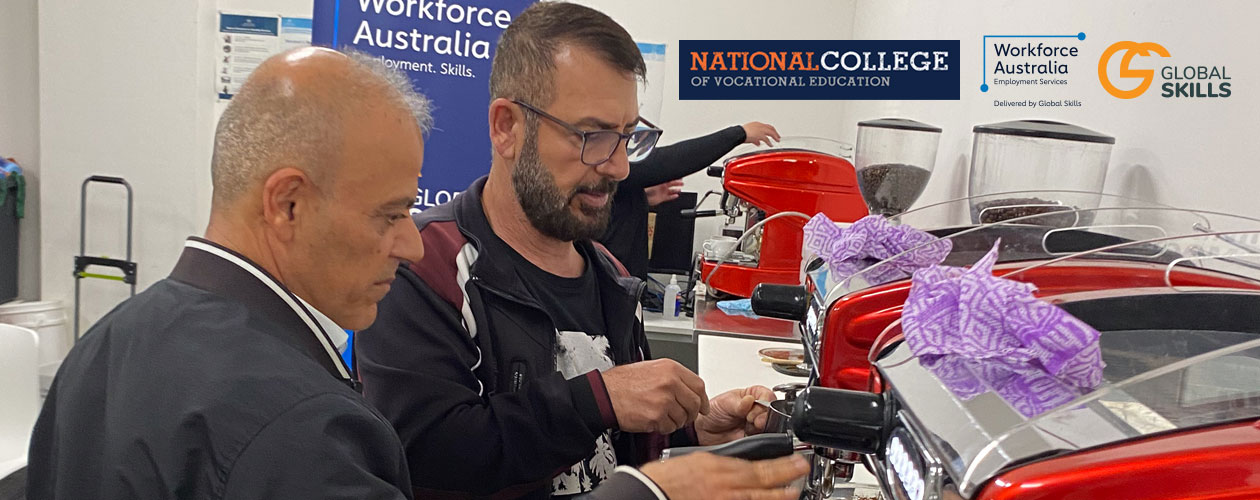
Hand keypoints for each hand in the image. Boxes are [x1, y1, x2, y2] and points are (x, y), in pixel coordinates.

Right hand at [602, 359, 709, 433]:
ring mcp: (664, 400)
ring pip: (683, 418)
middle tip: (683, 416)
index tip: (702, 406)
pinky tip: (653, 420)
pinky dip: (663, 427)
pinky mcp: (656, 416)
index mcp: (670, 369)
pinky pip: (669, 427)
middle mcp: (670, 383)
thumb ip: (673, 377)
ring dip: (675, 422)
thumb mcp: (651, 369)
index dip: (702, 399)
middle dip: (691, 414)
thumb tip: (688, 389)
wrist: (605, 394)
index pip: (699, 385)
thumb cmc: (622, 382)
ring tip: (661, 416)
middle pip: (695, 404)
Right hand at [639, 452, 806, 499]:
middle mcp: (725, 487)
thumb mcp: (698, 460)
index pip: (758, 467)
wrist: (650, 492)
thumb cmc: (667, 478)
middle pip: (762, 483)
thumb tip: (738, 464)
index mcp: (720, 469)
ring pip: (757, 499)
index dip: (781, 466)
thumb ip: (720, 462)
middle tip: (803, 473)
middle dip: (786, 479)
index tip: (796, 462)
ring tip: (792, 494)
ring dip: (776, 496)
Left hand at [645, 179, 684, 206]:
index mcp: (660, 180)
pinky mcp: (662, 198)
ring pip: (671, 191)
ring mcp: (662, 192)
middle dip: (677, 183)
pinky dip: (673, 197)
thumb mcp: (657, 181)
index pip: (669, 178)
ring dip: (676, 190)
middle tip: (682, 182)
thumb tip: (670, 173)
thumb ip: (664, 178)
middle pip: (671, 184)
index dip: (674, 177)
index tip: (679, 177)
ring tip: (680, 189)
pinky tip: (676, 196)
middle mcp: (661, 186)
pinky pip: (669, 197)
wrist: (644, 197)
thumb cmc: (648, 188)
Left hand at [695, 386, 775, 444]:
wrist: (702, 432)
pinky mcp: (755, 439)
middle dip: (764, 416)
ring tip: (749, 428)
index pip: (767, 395)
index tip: (754, 407)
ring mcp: (757, 425)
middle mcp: (757, 410)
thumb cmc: (712, 413)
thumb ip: (738, 404)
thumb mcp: (724, 404)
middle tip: (753, 420)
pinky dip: (758, 438)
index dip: (764, 401)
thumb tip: (750, 400)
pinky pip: (764, 439)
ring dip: (762, 427)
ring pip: (770, 425)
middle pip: (772, 411)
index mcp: (752, 395)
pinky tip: (748, 435)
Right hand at [741, 122, 780, 146]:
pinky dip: (769, 143)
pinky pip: (767, 139)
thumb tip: (757, 142)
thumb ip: (755, 138)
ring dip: (775, 137)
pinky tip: (771, 145)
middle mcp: (760, 126)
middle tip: (778, 136)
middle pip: (771, 128)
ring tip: (777, 140)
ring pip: (771, 133)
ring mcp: (761, 130)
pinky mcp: (760, 135)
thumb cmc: (740, 133)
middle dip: (775, 133)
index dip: (770, 130)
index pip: (766, 126)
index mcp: (756, 124)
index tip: (772, 133)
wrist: (738, 133)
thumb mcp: (748, 134)